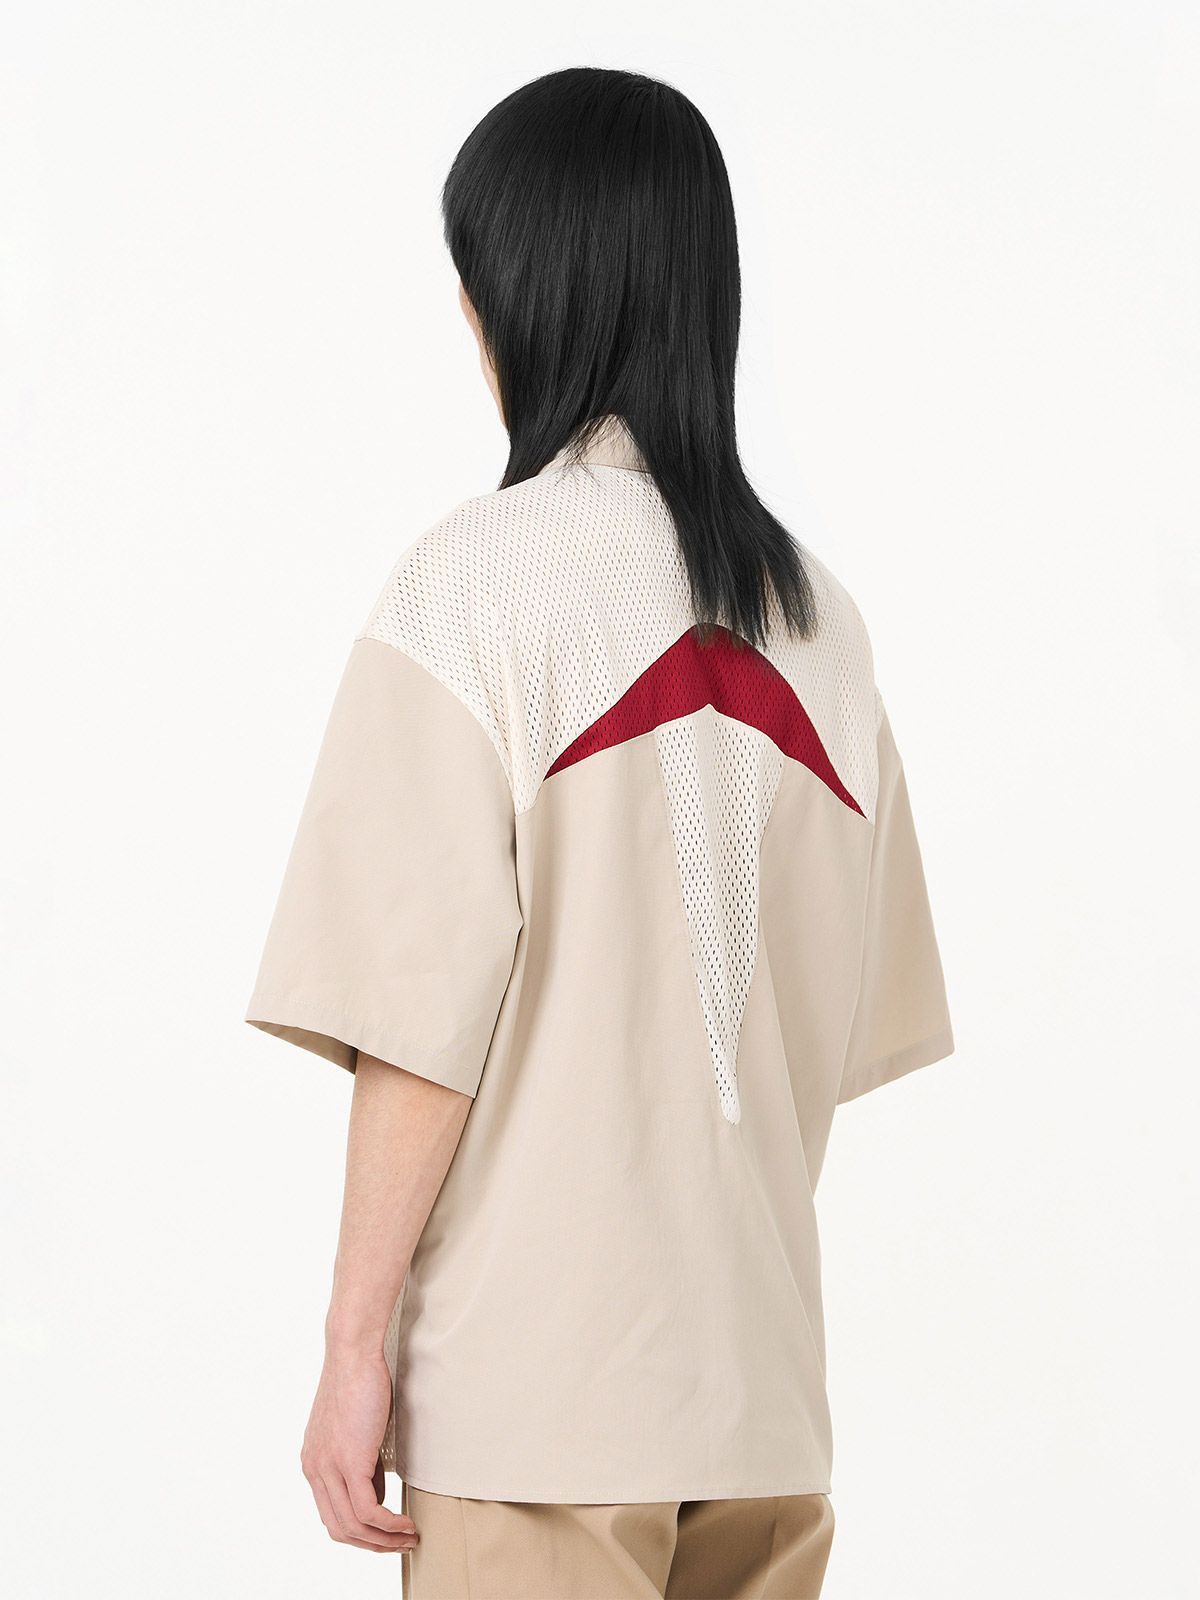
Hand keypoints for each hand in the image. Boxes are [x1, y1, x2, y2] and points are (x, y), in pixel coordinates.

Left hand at [301, 1347, 418, 1553]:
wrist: (353, 1352)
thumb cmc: (359, 1381)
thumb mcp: (353, 1428)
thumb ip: (358, 1460)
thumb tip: (375, 1490)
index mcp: (312, 1463)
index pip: (330, 1515)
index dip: (359, 1533)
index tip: (385, 1535)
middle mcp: (314, 1470)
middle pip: (339, 1528)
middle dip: (372, 1545)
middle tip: (400, 1545)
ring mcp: (329, 1467)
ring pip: (353, 1526)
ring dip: (384, 1540)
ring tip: (409, 1538)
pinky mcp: (349, 1461)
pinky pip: (367, 1511)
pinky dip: (389, 1524)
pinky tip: (406, 1524)